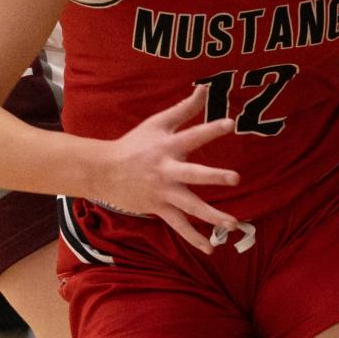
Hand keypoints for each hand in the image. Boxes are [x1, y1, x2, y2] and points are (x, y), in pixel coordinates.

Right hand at [100, 87, 240, 252]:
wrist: (103, 171)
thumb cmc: (134, 144)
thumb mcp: (156, 123)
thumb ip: (183, 109)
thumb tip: (205, 89)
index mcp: (167, 147)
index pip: (192, 136)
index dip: (211, 129)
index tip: (230, 124)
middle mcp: (167, 170)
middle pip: (193, 174)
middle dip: (213, 176)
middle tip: (235, 179)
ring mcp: (163, 192)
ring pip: (190, 206)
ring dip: (212, 216)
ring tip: (233, 224)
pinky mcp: (159, 208)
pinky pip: (179, 226)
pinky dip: (194, 238)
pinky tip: (211, 248)